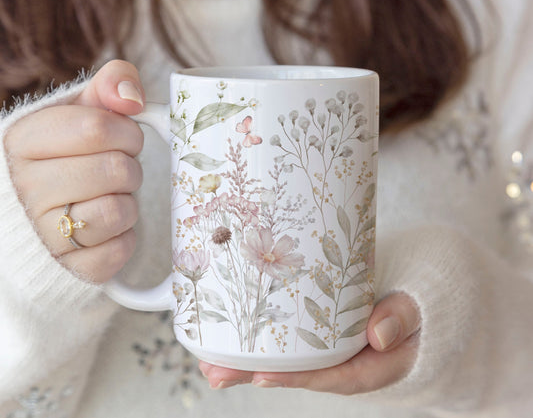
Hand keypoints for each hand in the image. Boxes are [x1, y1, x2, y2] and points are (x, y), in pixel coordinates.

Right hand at [3, 60, 145, 282]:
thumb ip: (107, 87)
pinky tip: (105, 229)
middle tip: (115, 171)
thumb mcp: (80, 113)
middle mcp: (24, 190)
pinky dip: (124, 237)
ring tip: (108, 198)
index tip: (124, 138)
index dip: (126, 132)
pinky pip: (121, 248)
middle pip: (116, 169)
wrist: (43, 219)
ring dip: (128, 202)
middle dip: (130, 167)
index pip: (97, 127)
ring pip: (120, 210)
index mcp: (21, 142)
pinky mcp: (72, 268)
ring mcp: (44, 234)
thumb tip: (131, 95)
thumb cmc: (68, 159)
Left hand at [199, 292, 420, 393]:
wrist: (418, 298)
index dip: (295, 378)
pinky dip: (260, 338)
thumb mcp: (420, 309)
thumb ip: (403, 316)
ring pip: (286, 356)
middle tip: (214, 372)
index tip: (261, 376)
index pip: (330, 375)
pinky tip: (230, 335)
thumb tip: (380, 334)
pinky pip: (289, 337)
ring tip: (208, 359)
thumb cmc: (418, 304)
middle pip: (297, 371)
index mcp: (370, 363)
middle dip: (253, 373)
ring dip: (246, 359)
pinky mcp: (319, 329)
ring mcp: (329, 344)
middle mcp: (344, 359)